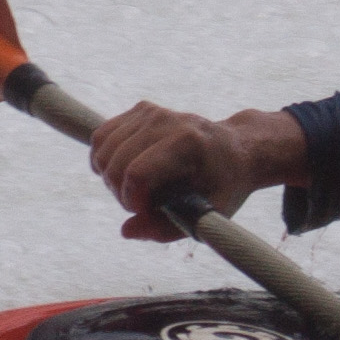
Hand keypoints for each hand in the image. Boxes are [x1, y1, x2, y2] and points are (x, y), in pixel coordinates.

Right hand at [85, 103, 306, 242]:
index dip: (132, 202)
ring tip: (136, 189)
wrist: (238, 149)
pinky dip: (103, 159)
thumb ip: (166, 229)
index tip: (146, 212)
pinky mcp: (141, 109)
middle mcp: (166, 120)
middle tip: (143, 205)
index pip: (137, 174)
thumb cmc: (225, 186)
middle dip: (120, 193)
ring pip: (101, 149)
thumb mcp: (208, 216)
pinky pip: (101, 136)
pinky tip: (122, 173)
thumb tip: (126, 231)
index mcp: (188, 143)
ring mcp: (151, 111)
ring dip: (109, 177)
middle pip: (114, 163)